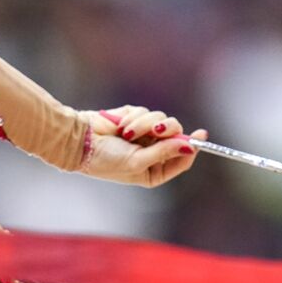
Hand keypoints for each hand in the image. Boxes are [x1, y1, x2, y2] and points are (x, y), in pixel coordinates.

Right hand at [78, 106, 206, 186]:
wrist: (80, 142)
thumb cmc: (106, 160)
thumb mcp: (137, 162)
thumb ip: (164, 153)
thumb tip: (189, 147)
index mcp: (155, 171)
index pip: (182, 159)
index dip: (192, 147)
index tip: (201, 134)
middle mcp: (153, 153)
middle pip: (176, 136)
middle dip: (167, 131)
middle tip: (156, 130)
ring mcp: (145, 135)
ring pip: (163, 121)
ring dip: (146, 124)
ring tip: (127, 132)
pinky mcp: (136, 118)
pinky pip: (148, 112)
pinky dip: (135, 117)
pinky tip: (121, 125)